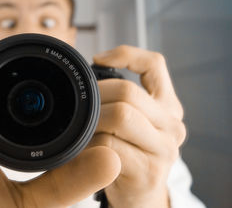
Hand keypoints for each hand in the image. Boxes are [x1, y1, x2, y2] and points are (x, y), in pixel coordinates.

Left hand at [90, 45, 185, 207]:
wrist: (139, 195)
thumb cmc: (129, 153)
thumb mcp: (133, 122)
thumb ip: (122, 97)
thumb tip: (91, 68)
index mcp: (167, 106)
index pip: (154, 64)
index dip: (125, 55)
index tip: (97, 60)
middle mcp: (171, 124)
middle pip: (128, 91)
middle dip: (95, 96)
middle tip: (78, 106)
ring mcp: (163, 149)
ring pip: (120, 115)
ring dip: (92, 121)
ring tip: (82, 129)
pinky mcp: (147, 171)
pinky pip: (110, 146)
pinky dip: (90, 145)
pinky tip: (85, 150)